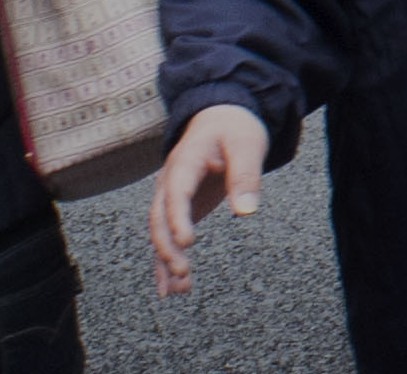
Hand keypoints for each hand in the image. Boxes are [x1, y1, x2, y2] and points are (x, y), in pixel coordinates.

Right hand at [148, 101, 268, 291]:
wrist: (222, 118)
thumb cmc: (234, 129)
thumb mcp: (247, 145)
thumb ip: (246, 175)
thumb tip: (246, 211)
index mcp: (184, 162)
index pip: (175, 194)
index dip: (178, 219)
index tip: (187, 243)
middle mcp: (169, 182)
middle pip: (159, 219)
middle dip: (167, 248)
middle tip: (183, 272)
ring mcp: (170, 197)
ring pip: (159, 233)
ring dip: (166, 261)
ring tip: (178, 290)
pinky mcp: (178, 210)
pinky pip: (167, 237)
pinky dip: (167, 262)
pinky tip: (173, 288)